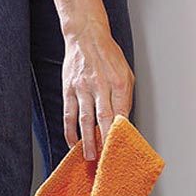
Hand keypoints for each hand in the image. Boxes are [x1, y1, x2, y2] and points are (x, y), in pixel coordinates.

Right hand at [61, 21, 133, 160]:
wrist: (86, 37)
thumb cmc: (109, 55)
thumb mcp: (126, 72)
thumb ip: (126, 96)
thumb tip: (124, 119)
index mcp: (118, 82)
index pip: (122, 112)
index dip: (121, 131)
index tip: (122, 146)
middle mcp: (100, 86)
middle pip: (104, 118)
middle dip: (105, 140)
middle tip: (106, 158)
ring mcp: (82, 88)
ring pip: (84, 119)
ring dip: (87, 140)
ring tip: (90, 156)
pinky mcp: (69, 89)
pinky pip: (69, 113)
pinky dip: (70, 130)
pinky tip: (73, 142)